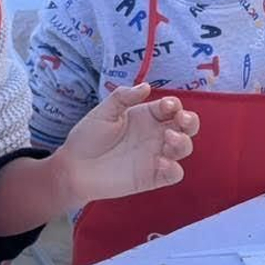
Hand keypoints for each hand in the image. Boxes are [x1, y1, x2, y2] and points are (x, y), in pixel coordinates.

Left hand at [55, 83, 198, 203]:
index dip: (174, 105)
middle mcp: (156, 135)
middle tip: (181, 119)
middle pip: (186, 126)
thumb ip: (123, 97)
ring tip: (169, 139)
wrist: (73, 167)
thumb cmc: (87, 138)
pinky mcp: (153, 177)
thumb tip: (146, 86)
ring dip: (183, 142)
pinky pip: (174, 174)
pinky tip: (161, 162)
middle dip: (190, 121)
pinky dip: (174, 169)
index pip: (171, 108)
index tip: (166, 106)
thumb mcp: (103, 111)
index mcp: (147, 117)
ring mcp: (156, 156)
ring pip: (184, 148)